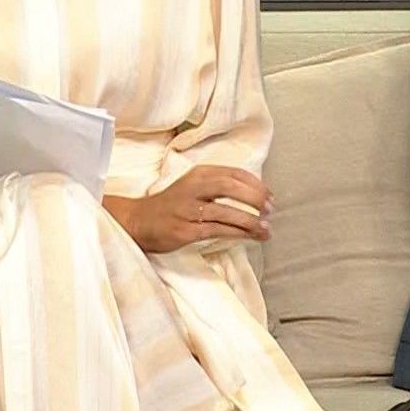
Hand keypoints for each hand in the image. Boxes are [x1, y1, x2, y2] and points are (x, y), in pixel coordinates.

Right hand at [105, 165, 272, 253]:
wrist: (139, 221)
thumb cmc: (172, 205)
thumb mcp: (194, 186)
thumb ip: (218, 186)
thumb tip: (255, 195)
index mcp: (199, 174)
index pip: (233, 173)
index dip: (256, 184)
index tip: (270, 196)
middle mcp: (194, 188)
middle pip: (230, 186)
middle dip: (255, 198)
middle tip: (270, 210)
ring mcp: (188, 209)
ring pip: (226, 212)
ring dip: (250, 221)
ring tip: (266, 230)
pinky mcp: (185, 230)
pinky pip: (217, 230)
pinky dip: (237, 233)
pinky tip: (250, 237)